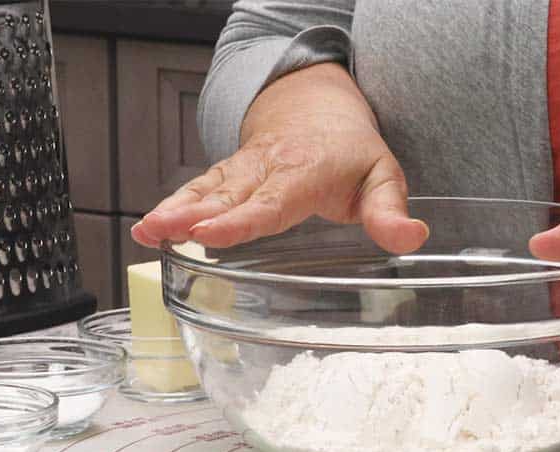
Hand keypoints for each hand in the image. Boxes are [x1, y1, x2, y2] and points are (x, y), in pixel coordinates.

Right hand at [131, 64, 428, 253]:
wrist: (316, 106)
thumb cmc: (350, 150)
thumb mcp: (382, 176)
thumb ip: (390, 210)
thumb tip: (412, 237)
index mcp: (305, 173)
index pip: (271, 202)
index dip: (241, 220)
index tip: (211, 232)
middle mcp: (267, 169)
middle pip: (228, 196)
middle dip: (193, 214)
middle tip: (166, 231)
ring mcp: (243, 171)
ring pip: (206, 191)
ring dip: (174, 210)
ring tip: (147, 232)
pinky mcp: (227, 175)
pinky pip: (198, 189)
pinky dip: (172, 206)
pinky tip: (148, 230)